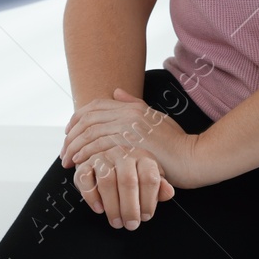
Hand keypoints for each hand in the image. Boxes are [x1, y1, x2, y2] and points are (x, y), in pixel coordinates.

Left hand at [63, 88, 205, 190]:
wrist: (194, 157)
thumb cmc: (177, 143)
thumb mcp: (156, 118)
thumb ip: (134, 105)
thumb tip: (117, 92)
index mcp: (131, 107)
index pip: (93, 107)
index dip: (76, 120)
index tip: (68, 134)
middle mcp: (128, 114)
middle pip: (88, 121)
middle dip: (71, 137)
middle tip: (64, 153)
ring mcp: (129, 129)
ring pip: (90, 135)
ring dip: (75, 149)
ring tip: (69, 162)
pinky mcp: (131, 147)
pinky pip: (100, 149)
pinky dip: (86, 157)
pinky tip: (81, 166)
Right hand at [69, 144, 175, 230]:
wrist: (107, 160)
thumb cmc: (132, 173)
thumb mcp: (150, 179)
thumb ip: (160, 187)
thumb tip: (168, 192)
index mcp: (142, 156)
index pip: (149, 177)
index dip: (149, 201)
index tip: (146, 216)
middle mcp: (122, 153)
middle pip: (127, 181)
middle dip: (130, 208)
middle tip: (131, 224)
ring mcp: (103, 156)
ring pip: (106, 180)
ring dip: (112, 206)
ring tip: (117, 221)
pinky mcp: (85, 164)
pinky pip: (85, 179)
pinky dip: (91, 197)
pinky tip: (99, 209)